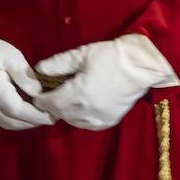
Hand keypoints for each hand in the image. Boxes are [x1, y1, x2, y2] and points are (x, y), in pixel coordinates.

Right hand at [0, 18, 53, 130]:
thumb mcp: (11, 57)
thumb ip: (25, 76)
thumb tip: (39, 93)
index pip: (19, 111)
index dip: (37, 116)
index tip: (53, 115)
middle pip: (15, 122)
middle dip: (36, 122)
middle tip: (53, 115)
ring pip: (9, 124)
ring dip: (27, 123)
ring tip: (43, 115)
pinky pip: (3, 121)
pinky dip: (18, 122)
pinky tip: (29, 114)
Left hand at [32, 35, 177, 130]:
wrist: (142, 66)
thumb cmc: (112, 56)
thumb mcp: (82, 54)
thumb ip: (58, 63)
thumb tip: (38, 70)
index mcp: (78, 94)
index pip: (50, 103)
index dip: (40, 100)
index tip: (36, 95)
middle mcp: (87, 111)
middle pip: (60, 114)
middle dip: (51, 107)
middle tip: (47, 97)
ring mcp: (100, 118)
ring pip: (73, 122)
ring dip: (64, 114)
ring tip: (62, 102)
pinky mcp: (110, 120)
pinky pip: (88, 125)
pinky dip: (80, 120)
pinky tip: (79, 111)